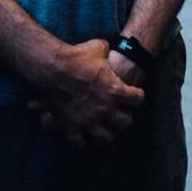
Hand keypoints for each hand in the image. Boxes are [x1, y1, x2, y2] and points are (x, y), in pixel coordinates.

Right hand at [28, 39, 145, 148]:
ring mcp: (88, 120)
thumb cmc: (77, 56)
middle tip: (118, 115)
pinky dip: (81, 141)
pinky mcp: (71, 127)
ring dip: (105, 134)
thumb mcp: (99, 48)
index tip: (132, 95)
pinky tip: (81, 137)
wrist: (53, 67)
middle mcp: (105, 109)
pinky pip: (79, 143)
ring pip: (104, 139)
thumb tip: (107, 50)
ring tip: (103, 131)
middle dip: (123, 119)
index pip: (138, 99)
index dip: (136, 96)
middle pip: (125, 123)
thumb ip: (107, 52)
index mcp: (116, 91)